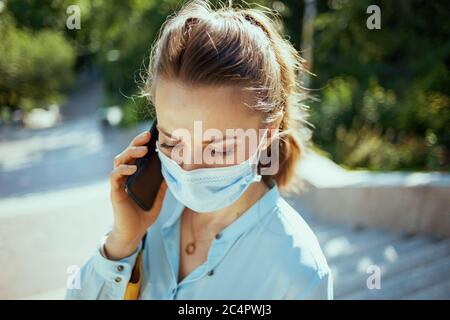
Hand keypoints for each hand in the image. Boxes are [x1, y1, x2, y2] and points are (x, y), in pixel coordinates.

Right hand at [106, 131, 166, 259]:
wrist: (134, 233)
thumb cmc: (144, 214)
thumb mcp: (158, 197)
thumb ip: (163, 185)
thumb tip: (175, 172)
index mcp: (135, 174)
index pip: (136, 154)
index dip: (142, 143)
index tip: (153, 135)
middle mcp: (125, 176)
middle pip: (127, 153)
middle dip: (136, 142)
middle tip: (147, 136)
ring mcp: (119, 183)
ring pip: (119, 161)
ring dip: (130, 153)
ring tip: (143, 151)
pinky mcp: (115, 192)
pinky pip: (115, 176)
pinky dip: (123, 170)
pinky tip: (132, 168)